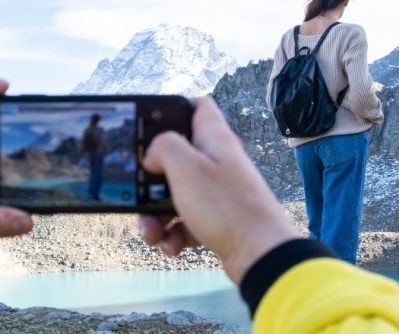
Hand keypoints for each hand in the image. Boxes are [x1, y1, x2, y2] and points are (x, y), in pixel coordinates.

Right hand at [139, 97, 299, 282]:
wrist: (260, 254)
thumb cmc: (226, 207)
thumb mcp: (186, 167)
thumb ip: (163, 147)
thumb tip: (153, 155)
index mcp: (214, 139)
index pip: (197, 106)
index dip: (173, 109)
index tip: (149, 125)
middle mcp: (218, 162)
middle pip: (176, 159)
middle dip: (151, 180)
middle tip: (138, 194)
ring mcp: (219, 192)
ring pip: (176, 195)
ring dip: (156, 214)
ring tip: (151, 233)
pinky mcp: (218, 220)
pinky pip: (186, 222)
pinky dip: (174, 234)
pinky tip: (172, 245)